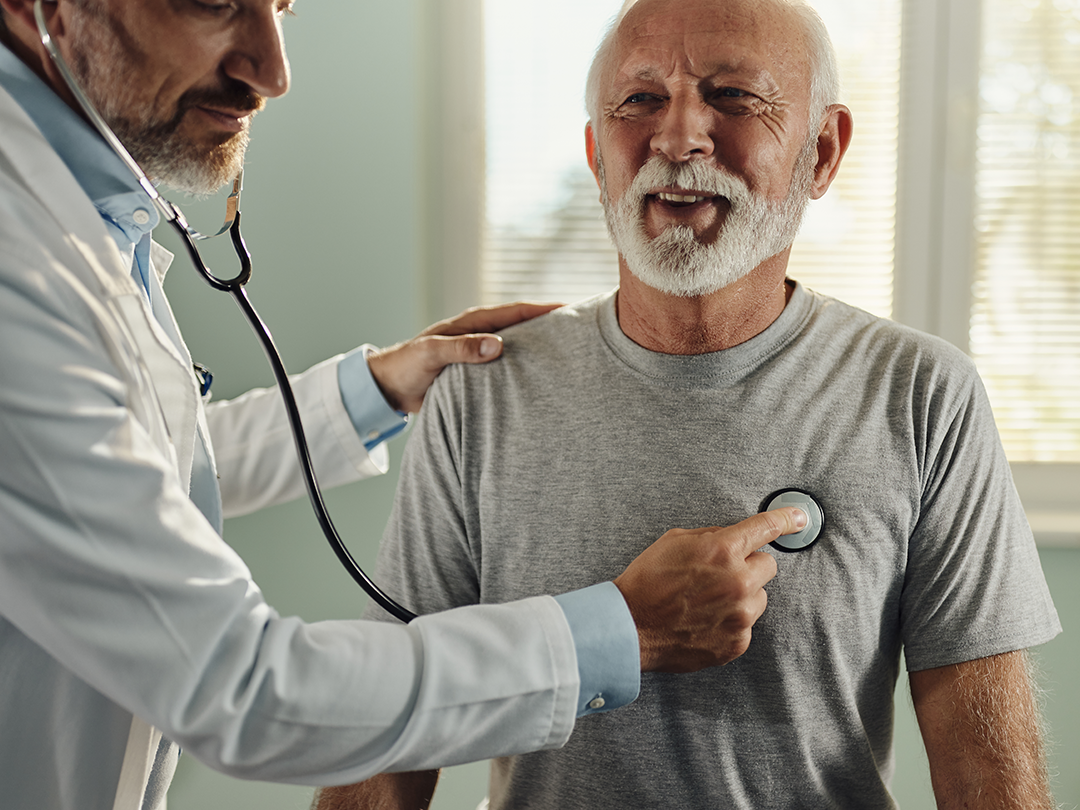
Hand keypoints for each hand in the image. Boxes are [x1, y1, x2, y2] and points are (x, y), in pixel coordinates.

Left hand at [367, 302, 561, 412]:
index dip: (545, 309)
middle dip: (552, 326)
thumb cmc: (406, 365)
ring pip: (519, 347)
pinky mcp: (478, 372)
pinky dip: (526, 370)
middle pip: (524, 326)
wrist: (389, 387)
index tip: (572, 308)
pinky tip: (542, 382)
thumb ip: (462, 349)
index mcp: (473, 322)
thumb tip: (498, 345)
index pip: (517, 311)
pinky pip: (509, 367)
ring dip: (541, 349)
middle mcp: (481, 334)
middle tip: (584, 331)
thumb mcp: (432, 354)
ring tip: (572, 356)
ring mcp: (481, 352)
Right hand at [613, 508, 805, 672]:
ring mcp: (740, 616)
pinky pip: (746, 624)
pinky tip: (703, 619)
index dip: (786, 519)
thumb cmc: (648, 581)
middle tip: (719, 574)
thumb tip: (734, 537)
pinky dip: (729, 621)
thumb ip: (712, 537)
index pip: (766, 528)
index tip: (799, 519)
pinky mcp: (736, 642)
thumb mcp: (675, 541)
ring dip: (740, 596)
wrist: (631, 627)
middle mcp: (738, 582)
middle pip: (767, 566)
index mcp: (723, 551)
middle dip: (748, 566)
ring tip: (706, 601)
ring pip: (758, 597)